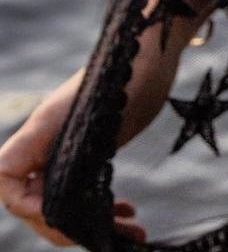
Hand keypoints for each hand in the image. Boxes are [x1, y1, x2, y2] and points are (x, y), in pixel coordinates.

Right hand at [0, 68, 144, 244]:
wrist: (155, 52)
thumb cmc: (126, 74)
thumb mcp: (94, 115)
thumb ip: (64, 152)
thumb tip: (45, 205)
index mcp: (39, 130)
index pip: (6, 178)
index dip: (23, 206)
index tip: (58, 216)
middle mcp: (47, 141)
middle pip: (35, 201)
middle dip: (67, 226)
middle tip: (106, 237)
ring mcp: (68, 148)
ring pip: (64, 201)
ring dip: (92, 223)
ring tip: (131, 233)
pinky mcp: (91, 151)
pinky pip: (85, 192)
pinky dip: (104, 209)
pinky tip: (130, 215)